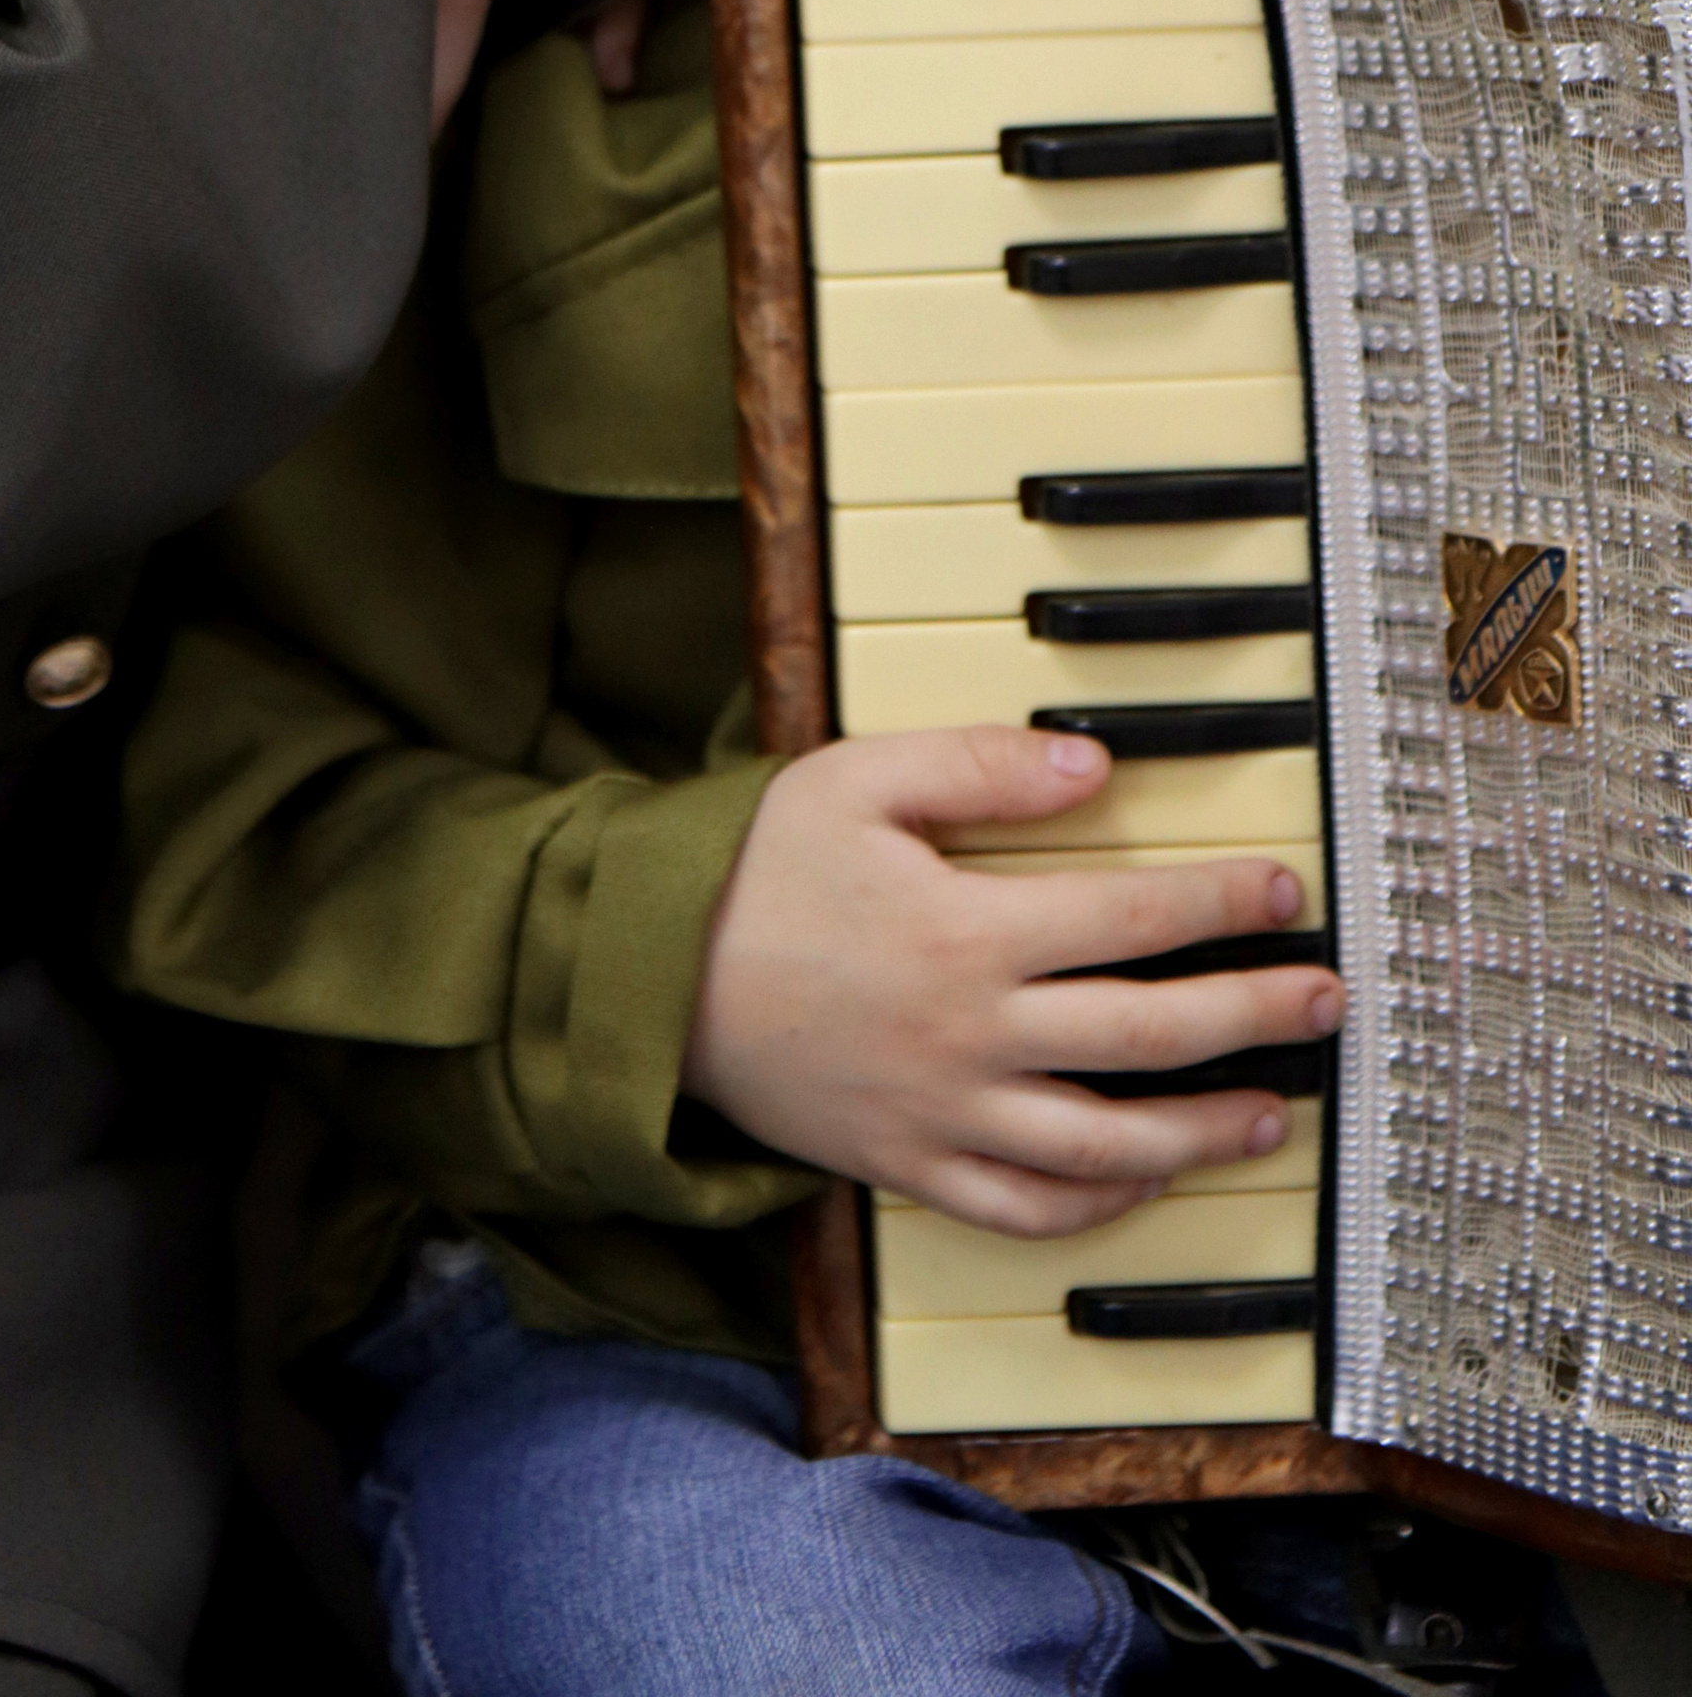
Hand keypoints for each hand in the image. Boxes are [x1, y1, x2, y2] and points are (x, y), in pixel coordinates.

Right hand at [681, 722, 1344, 1236]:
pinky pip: (1024, 1210)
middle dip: (1253, 1017)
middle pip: (1148, 1035)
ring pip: (1106, 1145)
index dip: (1222, 902)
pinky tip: (1141, 1183)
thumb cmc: (755, 871)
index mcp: (967, 932)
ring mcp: (945, 1114)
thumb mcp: (856, 778)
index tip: (1282, 892)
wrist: (652, 978)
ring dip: (1203, 1132)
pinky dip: (1096, 1208)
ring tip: (1270, 1113)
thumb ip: (979, 766)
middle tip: (1322, 1003)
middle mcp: (972, 1034)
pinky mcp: (910, 1166)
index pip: (1133, 915)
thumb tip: (1093, 766)